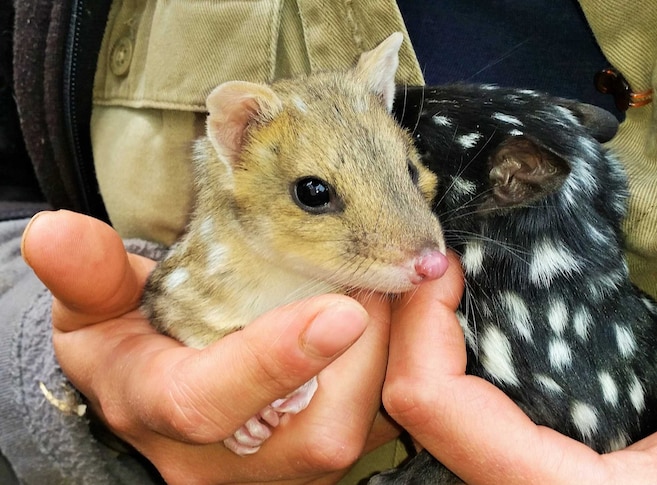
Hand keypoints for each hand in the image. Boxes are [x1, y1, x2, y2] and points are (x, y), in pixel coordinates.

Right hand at [22, 210, 399, 483]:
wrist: (163, 402)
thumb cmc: (133, 348)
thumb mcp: (95, 313)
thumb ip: (86, 275)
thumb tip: (56, 231)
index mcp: (164, 411)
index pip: (212, 402)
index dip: (273, 360)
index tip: (340, 309)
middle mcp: (232, 457)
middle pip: (318, 426)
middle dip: (367, 347)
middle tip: (389, 271)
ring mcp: (286, 467)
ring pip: (366, 427)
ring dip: (396, 353)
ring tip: (401, 285)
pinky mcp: (328, 459)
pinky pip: (386, 424)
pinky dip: (405, 365)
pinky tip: (408, 316)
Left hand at [382, 218, 656, 483]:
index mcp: (538, 481)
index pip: (428, 402)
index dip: (419, 323)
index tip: (446, 261)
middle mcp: (503, 479)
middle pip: (407, 395)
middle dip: (409, 317)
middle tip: (440, 248)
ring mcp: (503, 472)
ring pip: (423, 403)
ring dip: (425, 333)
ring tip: (453, 270)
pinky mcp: (515, 463)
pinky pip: (455, 409)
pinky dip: (454, 354)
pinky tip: (478, 315)